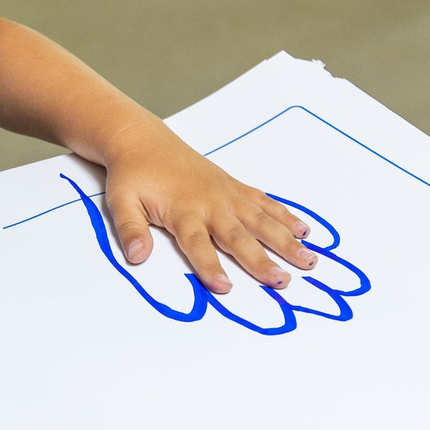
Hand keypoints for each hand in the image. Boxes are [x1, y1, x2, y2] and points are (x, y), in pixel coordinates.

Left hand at [97, 123, 316, 296]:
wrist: (144, 141)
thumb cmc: (133, 175)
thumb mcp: (121, 201)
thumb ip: (130, 229)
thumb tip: (137, 256)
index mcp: (182, 210)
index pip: (197, 244)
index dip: (209, 266)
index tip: (224, 287)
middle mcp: (211, 203)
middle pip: (239, 236)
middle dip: (261, 260)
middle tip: (282, 281)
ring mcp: (227, 194)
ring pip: (261, 220)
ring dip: (285, 240)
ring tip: (308, 260)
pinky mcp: (234, 187)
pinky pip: (264, 202)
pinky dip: (285, 216)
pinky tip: (304, 231)